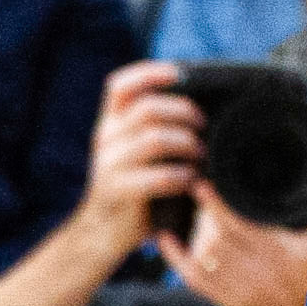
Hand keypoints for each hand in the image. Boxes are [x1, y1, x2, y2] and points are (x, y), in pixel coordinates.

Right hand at [78, 61, 204, 253]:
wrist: (103, 232)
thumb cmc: (136, 186)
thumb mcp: (138, 151)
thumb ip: (157, 128)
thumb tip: (202, 108)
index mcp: (110, 123)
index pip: (120, 86)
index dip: (150, 73)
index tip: (180, 74)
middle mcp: (105, 138)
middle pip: (148, 109)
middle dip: (184, 113)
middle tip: (203, 127)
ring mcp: (108, 165)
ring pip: (154, 139)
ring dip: (187, 144)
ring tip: (200, 156)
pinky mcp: (117, 191)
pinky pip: (158, 176)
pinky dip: (182, 176)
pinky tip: (190, 181)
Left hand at [156, 180, 306, 305]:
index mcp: (278, 254)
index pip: (238, 227)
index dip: (216, 207)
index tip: (203, 186)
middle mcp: (255, 272)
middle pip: (215, 240)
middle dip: (203, 216)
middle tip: (199, 195)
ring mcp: (238, 289)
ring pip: (203, 257)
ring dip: (194, 233)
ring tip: (195, 214)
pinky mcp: (228, 301)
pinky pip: (194, 279)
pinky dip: (177, 259)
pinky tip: (166, 239)